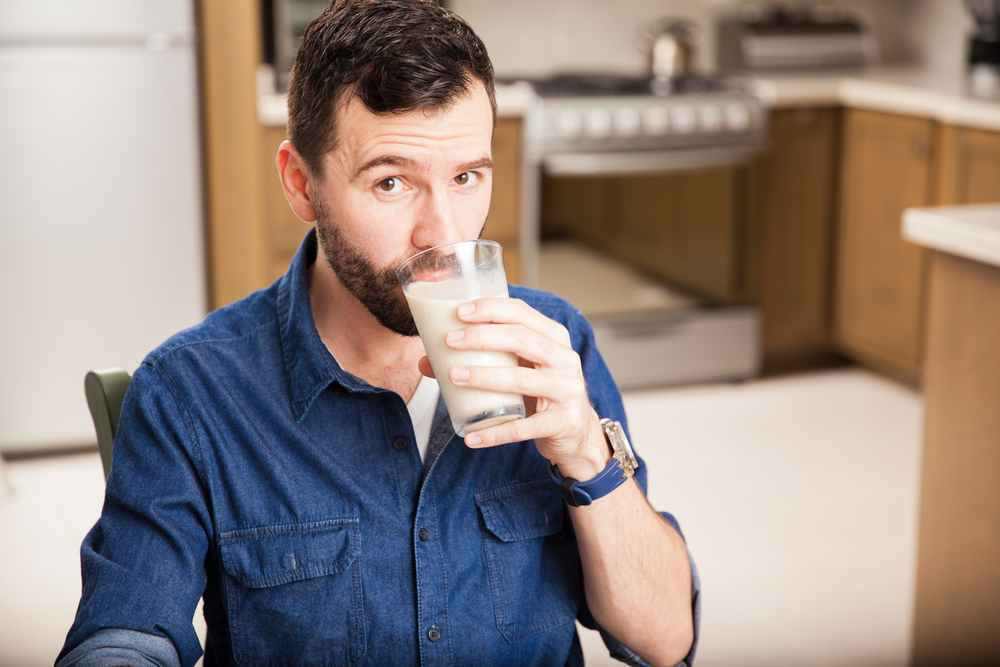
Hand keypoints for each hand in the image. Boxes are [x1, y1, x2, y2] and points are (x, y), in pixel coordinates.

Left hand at [418, 297, 609, 479]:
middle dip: (482, 338)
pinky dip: (495, 432)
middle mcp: (565, 360)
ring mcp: (568, 391)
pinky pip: (524, 428)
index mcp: (554, 338)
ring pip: (522, 380)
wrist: (577, 434)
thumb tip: (426, 361)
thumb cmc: (540, 393)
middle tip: (450, 341)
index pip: (522, 313)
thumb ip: (481, 361)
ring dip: (485, 377)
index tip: (459, 312)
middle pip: (522, 339)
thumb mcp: (517, 371)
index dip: (491, 309)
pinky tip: (471, 436)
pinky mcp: (564, 422)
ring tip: (454, 377)